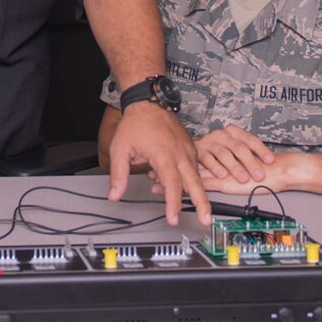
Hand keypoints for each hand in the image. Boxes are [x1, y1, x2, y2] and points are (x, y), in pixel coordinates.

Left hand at [106, 102, 211, 226]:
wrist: (149, 101)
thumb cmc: (135, 124)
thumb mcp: (120, 149)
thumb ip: (118, 175)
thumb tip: (114, 196)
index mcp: (164, 154)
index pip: (172, 184)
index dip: (173, 204)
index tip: (173, 219)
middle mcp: (180, 152)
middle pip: (195, 182)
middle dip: (202, 203)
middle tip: (206, 220)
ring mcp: (187, 149)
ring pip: (196, 176)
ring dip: (195, 193)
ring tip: (192, 206)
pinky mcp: (190, 147)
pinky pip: (193, 168)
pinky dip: (189, 180)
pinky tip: (177, 184)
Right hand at [195, 125, 275, 187]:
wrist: (191, 144)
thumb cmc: (219, 148)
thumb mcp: (234, 146)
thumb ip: (248, 153)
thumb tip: (270, 163)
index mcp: (233, 132)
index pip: (250, 140)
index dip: (261, 150)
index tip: (270, 161)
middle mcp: (222, 135)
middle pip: (239, 148)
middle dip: (250, 163)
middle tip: (259, 176)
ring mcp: (209, 142)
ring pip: (224, 154)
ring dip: (235, 167)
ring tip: (243, 178)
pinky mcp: (198, 151)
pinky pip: (207, 159)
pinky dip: (215, 167)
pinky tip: (222, 175)